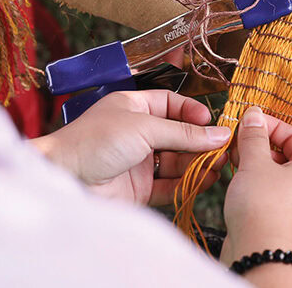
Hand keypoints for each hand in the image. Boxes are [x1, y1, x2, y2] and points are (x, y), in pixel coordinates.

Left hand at [35, 90, 230, 204]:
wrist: (66, 178)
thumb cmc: (95, 141)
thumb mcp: (143, 128)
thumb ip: (182, 133)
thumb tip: (218, 134)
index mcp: (133, 107)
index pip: (171, 104)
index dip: (192, 112)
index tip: (211, 122)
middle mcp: (137, 133)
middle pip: (178, 135)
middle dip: (200, 141)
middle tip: (224, 147)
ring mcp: (139, 161)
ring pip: (177, 161)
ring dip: (198, 163)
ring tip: (219, 165)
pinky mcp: (140, 188)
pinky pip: (171, 185)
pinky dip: (189, 183)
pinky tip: (205, 180)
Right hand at [220, 106, 291, 268]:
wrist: (260, 256)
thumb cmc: (262, 207)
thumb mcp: (255, 163)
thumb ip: (253, 135)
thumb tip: (254, 113)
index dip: (270, 124)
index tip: (247, 120)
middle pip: (286, 153)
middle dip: (259, 144)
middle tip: (236, 141)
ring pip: (276, 172)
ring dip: (254, 162)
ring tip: (233, 160)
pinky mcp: (285, 218)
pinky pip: (272, 190)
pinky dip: (255, 181)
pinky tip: (237, 180)